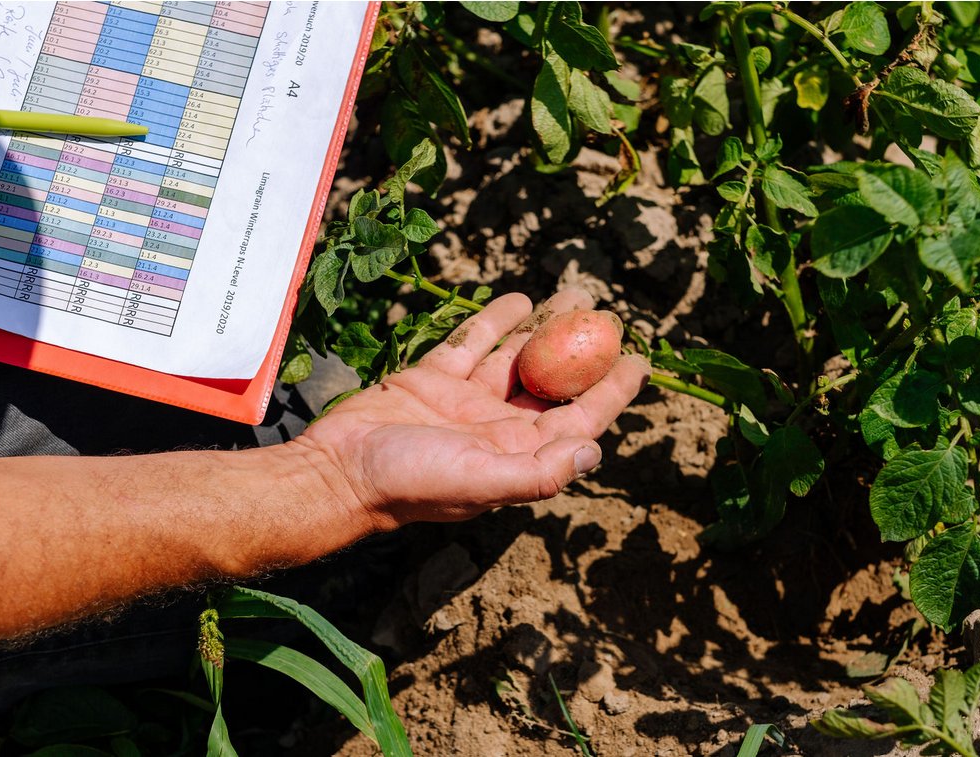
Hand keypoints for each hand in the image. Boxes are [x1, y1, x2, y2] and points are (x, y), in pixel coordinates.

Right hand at [296, 289, 650, 530]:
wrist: (340, 470)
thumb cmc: (411, 484)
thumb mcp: (481, 480)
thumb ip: (539, 471)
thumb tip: (596, 450)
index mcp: (517, 452)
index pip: (578, 417)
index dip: (612, 391)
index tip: (639, 361)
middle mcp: (497, 425)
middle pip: (554, 382)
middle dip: (583, 350)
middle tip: (608, 315)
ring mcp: (465, 399)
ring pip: (516, 355)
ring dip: (545, 327)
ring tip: (573, 295)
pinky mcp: (433, 378)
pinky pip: (472, 342)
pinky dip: (494, 320)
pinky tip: (518, 301)